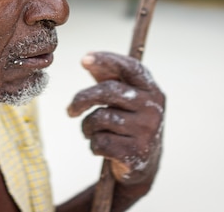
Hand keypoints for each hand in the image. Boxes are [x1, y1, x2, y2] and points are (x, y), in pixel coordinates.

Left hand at [67, 52, 164, 184]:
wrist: (144, 164)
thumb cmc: (128, 122)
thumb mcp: (124, 98)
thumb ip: (108, 77)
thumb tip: (88, 60)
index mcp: (151, 90)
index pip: (130, 68)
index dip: (107, 60)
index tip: (84, 59)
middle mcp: (152, 108)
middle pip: (108, 91)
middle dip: (82, 99)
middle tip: (70, 110)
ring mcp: (146, 131)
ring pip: (100, 118)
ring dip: (87, 127)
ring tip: (91, 132)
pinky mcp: (136, 153)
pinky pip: (100, 142)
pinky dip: (93, 144)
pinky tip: (101, 147)